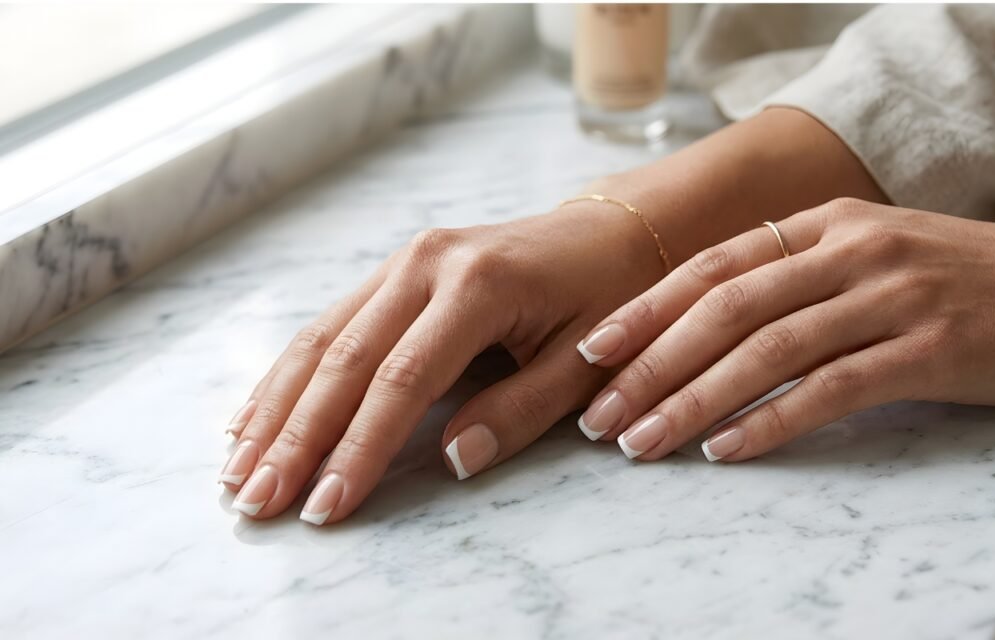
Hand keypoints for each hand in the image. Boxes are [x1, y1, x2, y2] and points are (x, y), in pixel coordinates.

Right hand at [219, 201, 666, 523]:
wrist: (608, 233)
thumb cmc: (603, 298)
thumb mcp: (581, 361)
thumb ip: (519, 410)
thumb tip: (451, 461)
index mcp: (476, 285)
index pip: (401, 380)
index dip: (359, 448)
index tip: (325, 506)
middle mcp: (425, 263)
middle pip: (344, 359)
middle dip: (295, 436)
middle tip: (256, 499)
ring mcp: (404, 261)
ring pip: (322, 339)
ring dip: (276, 407)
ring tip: (238, 468)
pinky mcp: (396, 270)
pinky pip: (330, 324)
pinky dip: (290, 375)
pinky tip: (256, 414)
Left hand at [576, 198, 994, 461]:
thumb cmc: (945, 277)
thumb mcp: (862, 253)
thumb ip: (788, 274)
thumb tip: (695, 321)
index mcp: (822, 224)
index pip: (711, 266)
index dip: (646, 310)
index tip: (593, 351)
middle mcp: (847, 252)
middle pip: (725, 311)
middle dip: (651, 367)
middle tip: (601, 416)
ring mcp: (888, 298)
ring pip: (766, 352)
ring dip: (693, 402)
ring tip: (643, 442)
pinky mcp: (927, 350)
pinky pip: (831, 390)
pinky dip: (771, 422)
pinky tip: (726, 451)